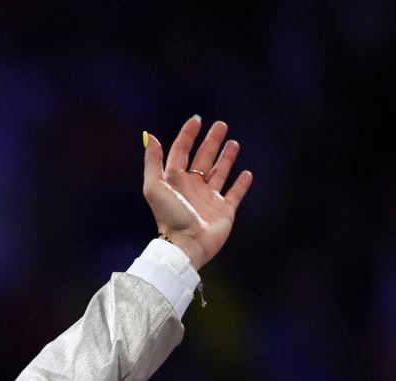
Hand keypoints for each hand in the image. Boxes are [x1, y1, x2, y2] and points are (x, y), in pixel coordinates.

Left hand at [142, 116, 253, 269]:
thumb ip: (152, 162)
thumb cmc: (169, 217)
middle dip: (211, 142)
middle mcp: (192, 187)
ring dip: (226, 158)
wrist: (186, 245)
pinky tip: (246, 173)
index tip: (197, 120)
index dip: (187, 136)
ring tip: (234, 143)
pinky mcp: (224, 210)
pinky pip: (235, 193)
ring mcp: (209, 198)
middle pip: (203, 158)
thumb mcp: (154, 187)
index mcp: (175, 181)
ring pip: (219, 172)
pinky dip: (241, 183)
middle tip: (221, 125)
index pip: (181, 152)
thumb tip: (150, 136)